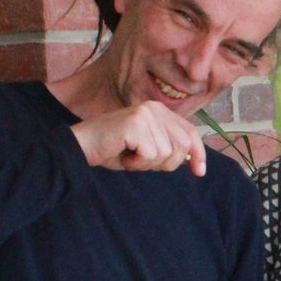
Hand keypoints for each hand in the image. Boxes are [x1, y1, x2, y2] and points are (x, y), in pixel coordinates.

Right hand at [73, 102, 207, 176]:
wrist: (81, 147)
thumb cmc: (114, 150)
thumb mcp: (148, 149)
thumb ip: (169, 148)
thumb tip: (197, 161)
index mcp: (160, 111)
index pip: (190, 132)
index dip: (198, 154)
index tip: (199, 172)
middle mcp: (154, 108)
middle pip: (182, 145)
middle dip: (166, 163)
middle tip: (142, 161)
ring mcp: (145, 114)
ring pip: (167, 153)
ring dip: (148, 164)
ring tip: (130, 156)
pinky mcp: (135, 123)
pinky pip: (151, 154)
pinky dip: (138, 163)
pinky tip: (124, 155)